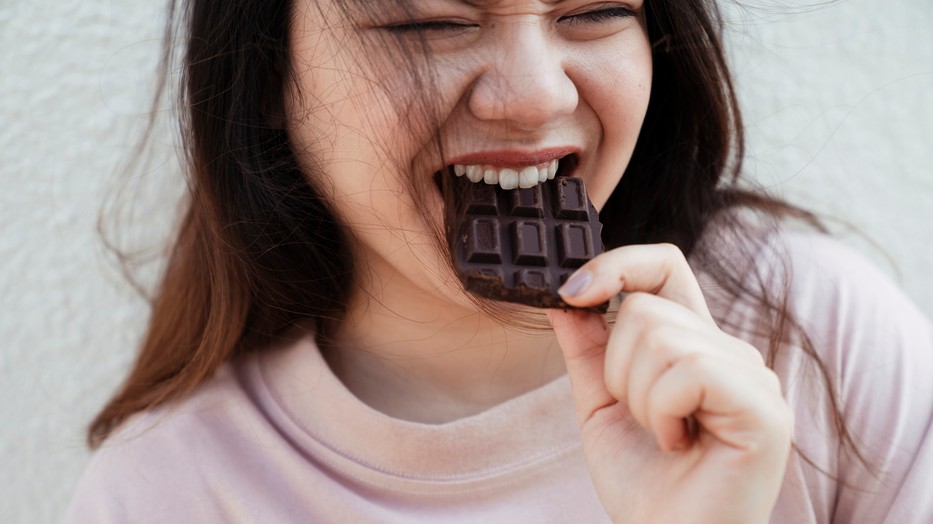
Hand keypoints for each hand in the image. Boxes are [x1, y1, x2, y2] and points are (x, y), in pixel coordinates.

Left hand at [547, 244, 792, 523]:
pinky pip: (689, 370)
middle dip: (616, 370)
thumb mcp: (600, 404)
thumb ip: (587, 347)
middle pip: (647, 308)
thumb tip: (563, 293)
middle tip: (641, 419)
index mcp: (694, 346)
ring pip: (662, 337)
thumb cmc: (642, 483)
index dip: (617, 265)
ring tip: (662, 435)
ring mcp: (753, 378)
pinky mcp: (763, 408)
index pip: (664, 266)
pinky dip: (663, 412)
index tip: (572, 293)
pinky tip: (678, 443)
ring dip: (638, 398)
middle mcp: (730, 353)